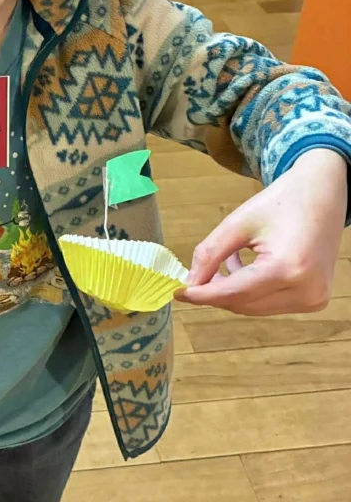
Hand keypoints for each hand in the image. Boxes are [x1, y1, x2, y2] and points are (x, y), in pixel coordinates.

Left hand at [175, 149, 347, 315]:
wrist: (324, 194)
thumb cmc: (281, 202)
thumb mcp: (238, 222)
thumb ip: (210, 253)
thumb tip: (190, 282)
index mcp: (287, 267)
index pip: (234, 293)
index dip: (202, 295)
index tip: (177, 293)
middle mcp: (305, 290)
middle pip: (244, 304)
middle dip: (215, 293)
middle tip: (193, 278)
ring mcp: (314, 298)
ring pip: (256, 307)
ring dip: (232, 292)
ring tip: (222, 264)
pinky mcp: (315, 299)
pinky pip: (271, 303)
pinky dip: (250, 291)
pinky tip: (242, 268)